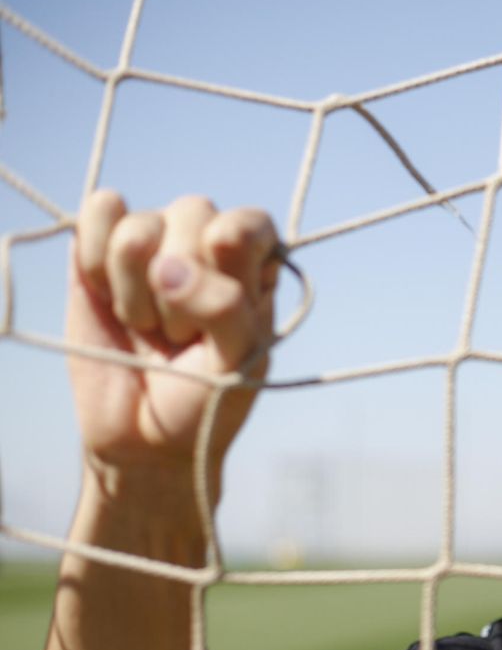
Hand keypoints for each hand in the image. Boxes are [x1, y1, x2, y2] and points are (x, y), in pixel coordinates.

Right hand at [68, 191, 279, 495]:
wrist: (144, 438)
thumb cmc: (207, 398)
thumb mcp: (239, 362)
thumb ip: (224, 309)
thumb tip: (166, 267)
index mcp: (256, 268)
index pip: (250, 222)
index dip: (231, 250)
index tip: (225, 293)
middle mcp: (205, 245)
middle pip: (193, 213)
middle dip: (180, 287)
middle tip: (181, 335)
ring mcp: (153, 244)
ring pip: (140, 225)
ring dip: (134, 288)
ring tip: (146, 326)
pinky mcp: (99, 249)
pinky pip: (99, 211)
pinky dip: (96, 258)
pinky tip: (107, 297)